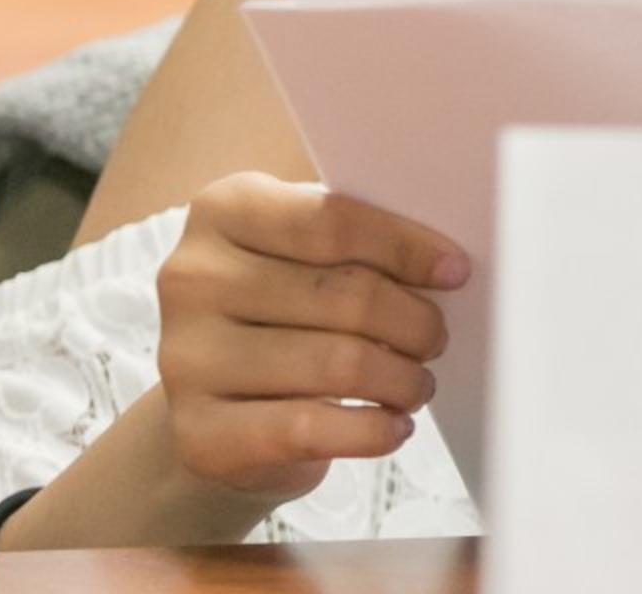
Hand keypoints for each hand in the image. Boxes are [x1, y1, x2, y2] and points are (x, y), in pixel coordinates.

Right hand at [155, 173, 469, 501]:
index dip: (405, 247)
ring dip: (401, 379)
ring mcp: (187, 357)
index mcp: (224, 209)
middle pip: (344, 295)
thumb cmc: (281, 314)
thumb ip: (358, 246)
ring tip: (417, 384)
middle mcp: (193, 277)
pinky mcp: (199, 432)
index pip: (332, 221)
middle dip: (413, 322)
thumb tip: (444, 265)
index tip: (455, 271)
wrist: (217, 408)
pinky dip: (370, 431)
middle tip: (436, 338)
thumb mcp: (305, 258)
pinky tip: (393, 426)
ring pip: (337, 364)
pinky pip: (308, 430)